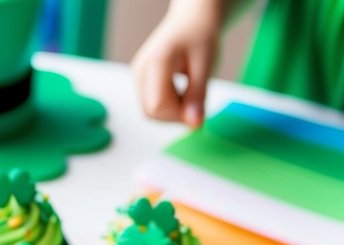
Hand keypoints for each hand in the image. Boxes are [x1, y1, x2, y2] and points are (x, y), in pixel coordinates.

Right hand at [131, 0, 223, 126]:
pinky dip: (168, 105)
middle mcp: (140, 70)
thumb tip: (194, 126)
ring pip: (150, 111)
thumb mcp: (206, 66)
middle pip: (151, 112)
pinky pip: (151, 104)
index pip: (158, 106)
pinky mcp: (139, 80)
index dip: (179, 115)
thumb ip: (198, 96)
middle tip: (196, 100)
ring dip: (172, 111)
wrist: (192, 20)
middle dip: (176, 115)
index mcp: (156, 62)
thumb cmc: (200, 37)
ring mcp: (137, 75)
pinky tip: (180, 90)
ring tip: (188, 90)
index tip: (198, 107)